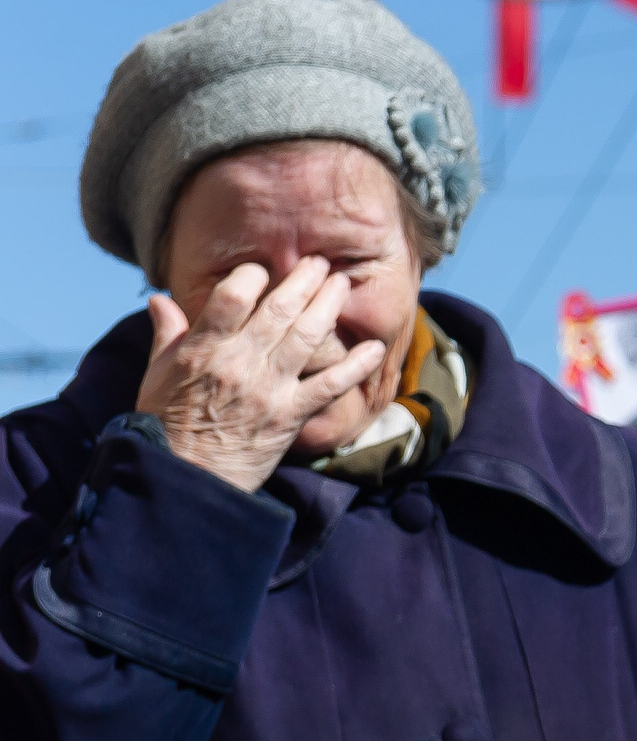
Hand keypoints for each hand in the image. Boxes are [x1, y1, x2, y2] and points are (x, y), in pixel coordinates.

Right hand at [135, 256, 388, 491]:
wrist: (186, 477)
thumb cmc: (166, 422)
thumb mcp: (156, 374)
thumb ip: (167, 333)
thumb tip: (159, 298)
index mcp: (203, 348)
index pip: (232, 297)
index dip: (252, 275)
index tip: (264, 267)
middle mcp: (239, 363)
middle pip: (278, 311)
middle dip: (303, 281)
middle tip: (321, 262)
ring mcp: (268, 389)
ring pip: (306, 338)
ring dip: (328, 307)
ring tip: (343, 285)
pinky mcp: (291, 416)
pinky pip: (329, 386)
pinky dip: (356, 367)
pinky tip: (376, 348)